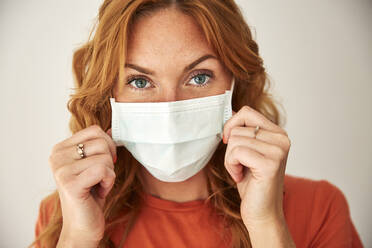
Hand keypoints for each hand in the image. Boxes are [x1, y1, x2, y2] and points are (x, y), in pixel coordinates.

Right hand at [49, 125, 116, 243]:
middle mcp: (57, 156)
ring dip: (109, 174)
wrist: (83, 226)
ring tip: (96, 186)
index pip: (95, 130)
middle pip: (102, 142)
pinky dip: (108, 182)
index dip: (108, 146)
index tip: (102, 164)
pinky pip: (103, 170)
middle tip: (99, 178)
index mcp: (61, 148)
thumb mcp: (94, 165)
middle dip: (109, 161)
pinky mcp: (69, 183)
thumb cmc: (90, 195)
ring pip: (105, 157)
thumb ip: (98, 146)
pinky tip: (98, 192)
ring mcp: (61, 169)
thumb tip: (110, 128)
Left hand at [223, 106, 290, 225]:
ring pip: (235, 140)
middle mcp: (282, 139)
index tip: (229, 141)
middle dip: (230, 149)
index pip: (246, 112)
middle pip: (238, 129)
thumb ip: (244, 132)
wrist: (262, 213)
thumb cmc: (252, 183)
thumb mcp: (248, 151)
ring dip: (230, 160)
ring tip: (242, 172)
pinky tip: (241, 177)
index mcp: (278, 133)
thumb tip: (230, 112)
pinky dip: (231, 166)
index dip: (231, 125)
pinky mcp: (270, 163)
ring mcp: (278, 150)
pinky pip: (236, 152)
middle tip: (240, 166)